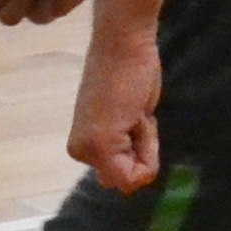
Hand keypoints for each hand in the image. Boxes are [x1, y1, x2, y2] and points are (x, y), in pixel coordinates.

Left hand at [70, 29, 165, 193]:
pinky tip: (136, 113)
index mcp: (84, 147)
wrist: (125, 45)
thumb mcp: (131, 121)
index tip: (134, 117)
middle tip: (134, 115)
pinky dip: (149, 144)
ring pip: (135, 176)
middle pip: (128, 179)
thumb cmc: (131, 74)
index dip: (142, 150)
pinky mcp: (100, 145)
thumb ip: (126, 150)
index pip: (124, 175)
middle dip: (143, 151)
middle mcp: (80, 153)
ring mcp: (88, 151)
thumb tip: (128, 185)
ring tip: (135, 111)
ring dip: (147, 144)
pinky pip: (140, 170)